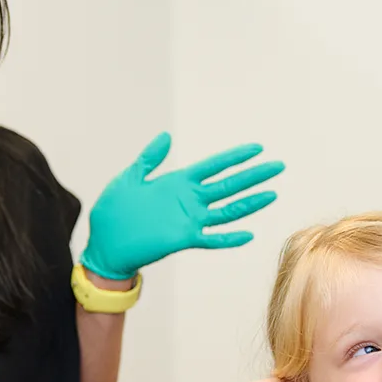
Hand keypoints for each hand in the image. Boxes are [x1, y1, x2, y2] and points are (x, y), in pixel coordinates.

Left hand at [80, 133, 284, 280]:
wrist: (104, 245)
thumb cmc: (113, 212)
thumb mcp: (130, 178)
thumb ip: (149, 159)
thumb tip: (166, 136)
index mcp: (178, 182)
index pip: (214, 166)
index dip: (235, 157)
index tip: (257, 148)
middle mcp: (189, 200)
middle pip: (229, 185)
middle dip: (253, 176)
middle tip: (278, 166)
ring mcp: (189, 220)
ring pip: (227, 210)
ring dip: (250, 203)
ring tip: (271, 194)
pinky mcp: (182, 239)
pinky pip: (211, 239)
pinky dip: (228, 238)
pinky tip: (247, 235)